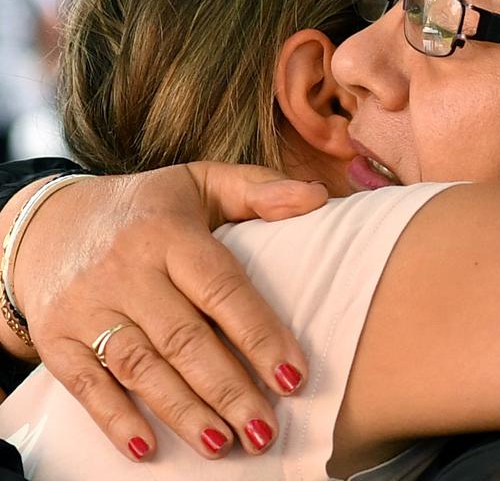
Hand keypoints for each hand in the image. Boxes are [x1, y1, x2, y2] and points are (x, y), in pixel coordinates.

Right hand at [10, 162, 327, 461]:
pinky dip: (115, 419)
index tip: (293, 377)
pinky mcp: (56, 336)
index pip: (221, 289)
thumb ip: (260, 190)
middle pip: (183, 338)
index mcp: (169, 232)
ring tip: (222, 445)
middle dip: (228, 389)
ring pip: (140, 366)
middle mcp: (126, 270)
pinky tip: (147, 450)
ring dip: (182, 411)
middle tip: (265, 431)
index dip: (259, 335)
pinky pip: (85, 384)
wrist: (48, 220)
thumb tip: (318, 198)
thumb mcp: (202, 182)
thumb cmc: (149, 207)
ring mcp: (87, 306)